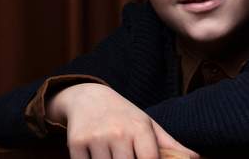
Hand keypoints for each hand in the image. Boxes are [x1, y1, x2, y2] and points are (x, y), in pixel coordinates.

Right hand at [46, 82, 199, 158]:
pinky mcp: (76, 143)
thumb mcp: (148, 124)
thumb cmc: (124, 116)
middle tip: (125, 158)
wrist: (89, 97)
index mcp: (140, 128)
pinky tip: (96, 156)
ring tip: (112, 155)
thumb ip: (171, 145)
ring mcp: (96, 138)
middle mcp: (119, 132)